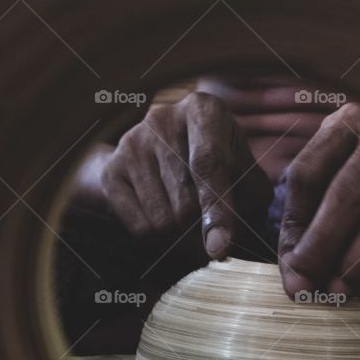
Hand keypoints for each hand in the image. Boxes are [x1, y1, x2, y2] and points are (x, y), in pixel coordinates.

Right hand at [99, 92, 271, 256]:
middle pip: (184, 202)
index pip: (208, 163)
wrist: (166, 147)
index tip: (220, 248)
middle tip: (212, 229)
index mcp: (202, 111)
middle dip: (202, 228)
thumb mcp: (245, 170)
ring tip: (190, 219)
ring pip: (161, 220)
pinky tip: (166, 217)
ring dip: (182, 237)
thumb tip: (220, 244)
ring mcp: (132, 144)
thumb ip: (248, 201)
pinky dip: (160, 240)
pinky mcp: (111, 170)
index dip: (217, 209)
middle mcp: (162, 119)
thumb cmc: (219, 161)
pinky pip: (139, 228)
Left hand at [278, 103, 359, 300]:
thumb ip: (310, 218)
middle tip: (313, 288)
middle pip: (349, 189)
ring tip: (346, 291)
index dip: (296, 227)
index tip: (293, 270)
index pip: (309, 173)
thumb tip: (297, 280)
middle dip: (326, 245)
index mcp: (349, 120)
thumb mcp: (339, 175)